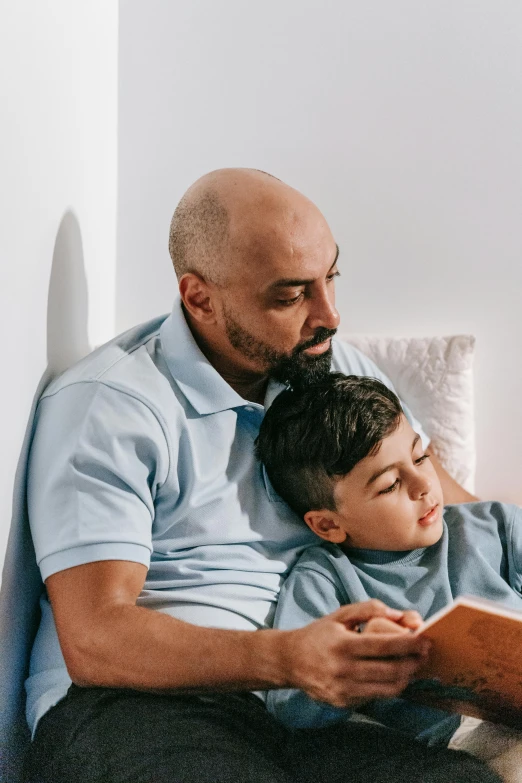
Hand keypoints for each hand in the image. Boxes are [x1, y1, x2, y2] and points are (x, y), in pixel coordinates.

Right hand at [282, 600, 429, 708]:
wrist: (290, 661)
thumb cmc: (319, 634)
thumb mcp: (340, 615)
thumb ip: (368, 609)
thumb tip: (398, 614)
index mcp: (343, 645)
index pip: (384, 646)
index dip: (408, 644)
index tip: (425, 639)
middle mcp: (344, 670)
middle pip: (390, 670)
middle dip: (414, 662)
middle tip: (426, 652)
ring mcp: (344, 690)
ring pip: (387, 688)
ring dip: (407, 677)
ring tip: (414, 665)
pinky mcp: (344, 703)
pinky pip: (375, 696)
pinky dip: (389, 686)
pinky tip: (394, 675)